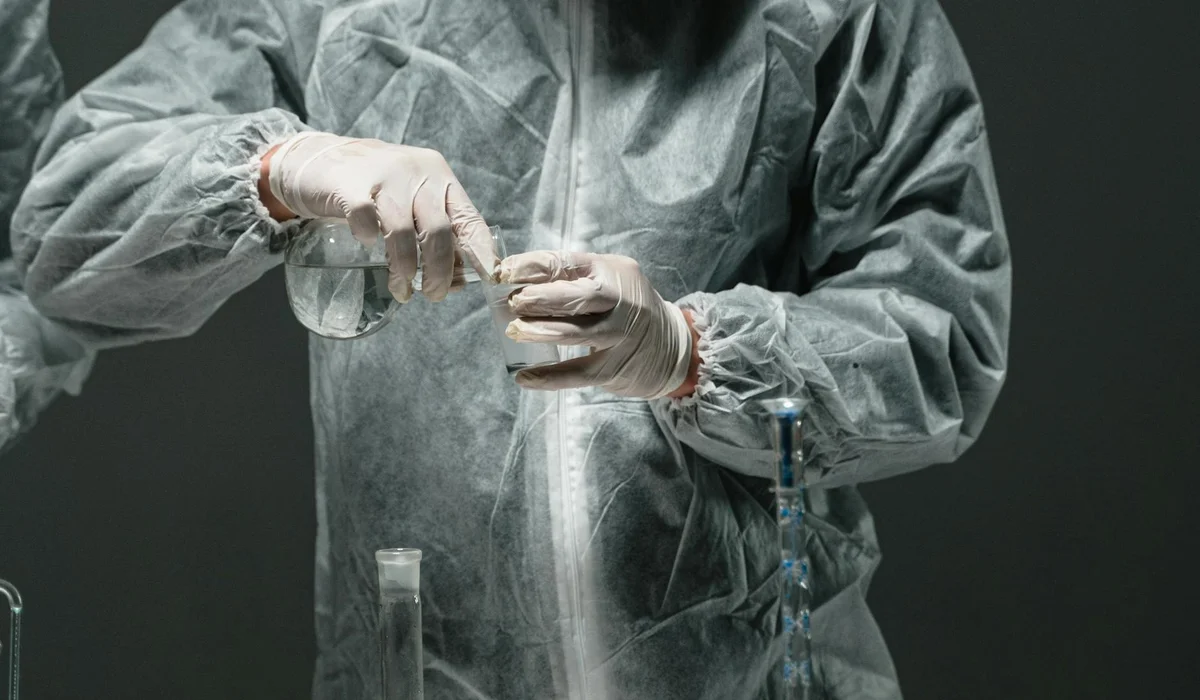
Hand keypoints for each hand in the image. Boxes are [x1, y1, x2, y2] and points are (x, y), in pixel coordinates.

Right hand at [262, 132, 497, 301]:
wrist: (319, 158)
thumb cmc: (375, 188)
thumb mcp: (412, 202)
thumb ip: (435, 234)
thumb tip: (458, 281)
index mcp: (439, 176)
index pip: (468, 217)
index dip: (480, 251)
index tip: (487, 278)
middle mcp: (416, 172)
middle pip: (438, 230)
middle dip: (439, 271)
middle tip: (434, 294)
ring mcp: (382, 176)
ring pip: (403, 230)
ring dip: (404, 267)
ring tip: (402, 289)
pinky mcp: (349, 184)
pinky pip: (364, 216)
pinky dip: (369, 236)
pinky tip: (368, 245)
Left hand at [500, 251, 695, 398]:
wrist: (672, 346)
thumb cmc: (627, 307)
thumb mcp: (609, 278)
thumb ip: (571, 277)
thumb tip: (517, 282)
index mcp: (611, 270)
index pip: (568, 262)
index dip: (532, 267)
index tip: (504, 271)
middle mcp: (620, 300)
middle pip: (579, 296)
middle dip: (541, 298)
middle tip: (514, 302)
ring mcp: (620, 336)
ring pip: (579, 333)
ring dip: (543, 332)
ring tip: (515, 331)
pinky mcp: (615, 368)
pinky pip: (579, 373)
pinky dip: (550, 377)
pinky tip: (524, 377)